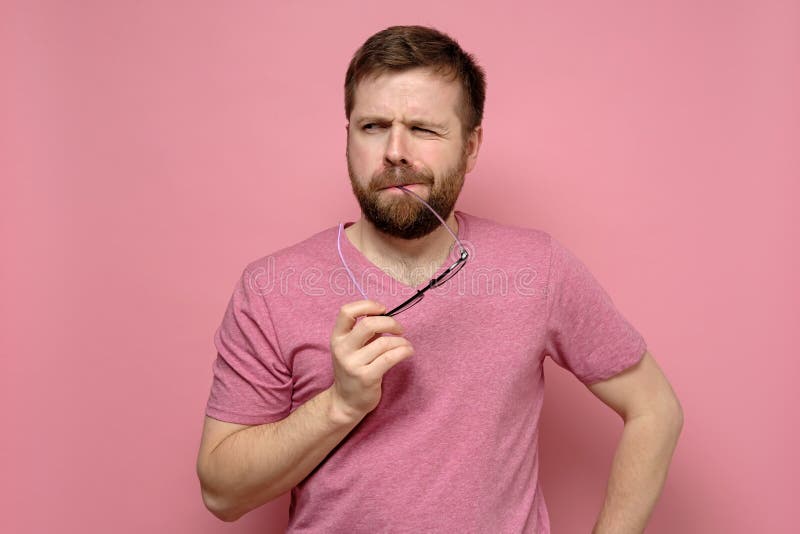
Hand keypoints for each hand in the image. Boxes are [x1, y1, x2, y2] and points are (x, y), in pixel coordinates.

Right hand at [328, 300, 414, 423]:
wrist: (346, 402)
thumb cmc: (353, 369)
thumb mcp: (351, 348)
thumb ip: (364, 332)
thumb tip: (386, 314)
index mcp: (337, 338)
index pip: (346, 311)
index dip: (367, 305)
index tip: (382, 309)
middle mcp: (343, 349)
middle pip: (369, 324)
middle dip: (390, 322)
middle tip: (399, 328)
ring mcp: (354, 364)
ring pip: (384, 342)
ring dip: (401, 340)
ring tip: (406, 344)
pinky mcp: (367, 377)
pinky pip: (390, 358)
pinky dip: (404, 351)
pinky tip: (407, 352)